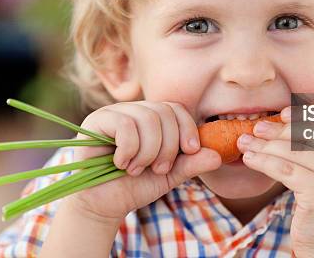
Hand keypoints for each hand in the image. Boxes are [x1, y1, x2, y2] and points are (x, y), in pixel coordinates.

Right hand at [68, 101, 221, 221]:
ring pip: (147, 118)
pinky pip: (125, 124)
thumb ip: (192, 164)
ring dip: (148, 151)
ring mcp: (114, 112)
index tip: (190, 152)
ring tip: (137, 169)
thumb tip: (217, 155)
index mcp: (152, 118)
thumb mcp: (170, 175)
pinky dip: (129, 150)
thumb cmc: (135, 187)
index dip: (187, 128)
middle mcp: (134, 110)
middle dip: (168, 147)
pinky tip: (121, 163)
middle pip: (164, 113)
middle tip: (158, 169)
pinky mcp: (96, 121)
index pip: (176, 108)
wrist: (104, 205)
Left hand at [237, 107, 313, 256]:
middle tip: (256, 128)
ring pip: (293, 151)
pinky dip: (263, 161)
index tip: (282, 114)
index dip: (305, 114)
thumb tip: (288, 126)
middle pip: (308, 134)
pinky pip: (284, 169)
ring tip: (245, 142)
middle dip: (279, 129)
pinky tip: (249, 160)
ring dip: (264, 145)